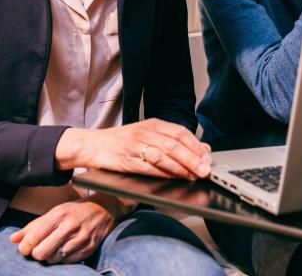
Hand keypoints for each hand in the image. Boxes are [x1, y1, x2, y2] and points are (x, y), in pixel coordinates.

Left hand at [9, 197, 117, 263]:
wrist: (104, 209)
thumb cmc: (75, 211)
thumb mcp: (54, 212)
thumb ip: (33, 226)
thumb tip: (12, 239)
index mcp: (58, 215)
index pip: (33, 238)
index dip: (24, 247)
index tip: (24, 249)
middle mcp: (69, 226)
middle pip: (41, 253)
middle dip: (36, 254)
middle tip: (38, 250)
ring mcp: (80, 239)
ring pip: (54, 259)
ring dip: (50, 256)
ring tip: (53, 248)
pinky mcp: (88, 249)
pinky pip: (67, 262)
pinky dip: (62, 259)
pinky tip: (64, 250)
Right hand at [56, 119, 211, 179]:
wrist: (94, 144)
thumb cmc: (124, 142)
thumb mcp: (148, 135)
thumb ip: (172, 141)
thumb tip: (202, 149)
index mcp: (153, 124)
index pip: (180, 132)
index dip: (196, 146)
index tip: (208, 158)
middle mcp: (146, 132)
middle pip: (174, 144)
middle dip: (192, 158)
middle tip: (205, 169)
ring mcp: (136, 145)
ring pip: (163, 154)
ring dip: (181, 167)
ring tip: (193, 175)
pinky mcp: (127, 159)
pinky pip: (148, 166)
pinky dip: (163, 173)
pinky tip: (173, 177)